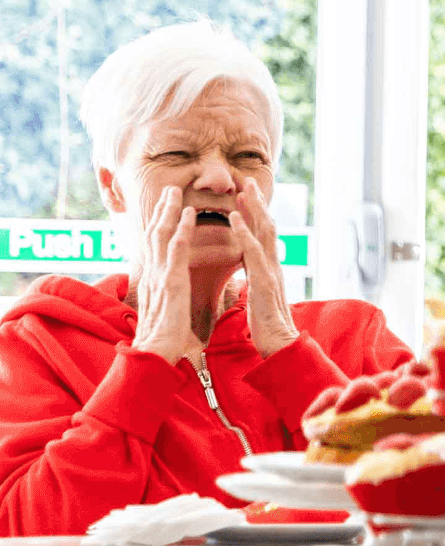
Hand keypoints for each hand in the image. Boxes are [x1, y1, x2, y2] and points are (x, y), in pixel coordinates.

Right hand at [132, 188, 198, 363]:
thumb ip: (167, 300)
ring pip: (163, 235)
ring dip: (169, 211)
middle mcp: (154, 274)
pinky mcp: (171, 282)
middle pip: (156, 235)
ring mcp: (161, 276)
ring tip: (176, 192)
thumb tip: (169, 296)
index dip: (160, 227)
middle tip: (170, 190)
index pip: (156, 248)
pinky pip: (177, 249)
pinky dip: (181, 228)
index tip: (166, 210)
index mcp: (155, 281)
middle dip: (162, 211)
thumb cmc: (165, 339)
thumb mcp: (166, 312)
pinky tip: (189, 213)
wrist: (157, 355)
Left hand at [229, 178, 298, 357]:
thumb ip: (254, 282)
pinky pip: (252, 252)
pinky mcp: (264, 282)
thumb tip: (249, 273)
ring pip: (264, 232)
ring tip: (243, 188)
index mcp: (268, 270)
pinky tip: (233, 217)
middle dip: (257, 202)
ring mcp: (271, 272)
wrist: (280, 347)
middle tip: (247, 180)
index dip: (254, 215)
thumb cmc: (267, 328)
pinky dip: (243, 232)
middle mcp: (273, 266)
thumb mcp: (258, 299)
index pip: (262, 236)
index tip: (245, 195)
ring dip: (253, 208)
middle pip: (267, 226)